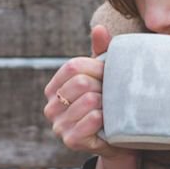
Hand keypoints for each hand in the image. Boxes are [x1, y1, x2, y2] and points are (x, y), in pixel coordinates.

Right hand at [43, 25, 132, 159]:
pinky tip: (109, 121)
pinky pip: (92, 118)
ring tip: (112, 108)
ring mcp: (58, 125)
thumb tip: (99, 28)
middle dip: (103, 86)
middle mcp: (50, 107)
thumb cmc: (109, 104)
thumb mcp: (103, 77)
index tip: (110, 75)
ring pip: (89, 100)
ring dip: (107, 102)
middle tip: (114, 95)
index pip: (73, 66)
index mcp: (53, 88)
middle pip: (81, 82)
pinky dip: (106, 117)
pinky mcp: (70, 140)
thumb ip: (100, 52)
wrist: (119, 140)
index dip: (96, 67)